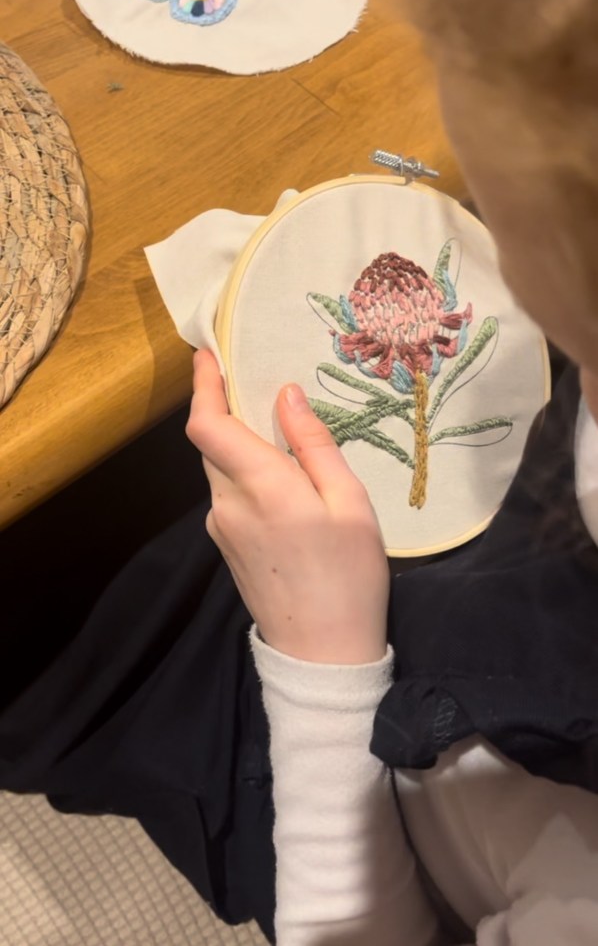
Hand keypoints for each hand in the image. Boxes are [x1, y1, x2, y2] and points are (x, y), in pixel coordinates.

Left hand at [186, 349, 389, 663]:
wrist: (322, 655)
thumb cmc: (349, 576)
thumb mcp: (349, 503)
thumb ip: (313, 445)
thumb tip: (286, 394)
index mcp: (260, 487)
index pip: (207, 424)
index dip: (202, 385)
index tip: (208, 353)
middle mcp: (227, 504)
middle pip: (211, 442)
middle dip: (224, 408)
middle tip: (253, 380)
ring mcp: (221, 528)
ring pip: (218, 468)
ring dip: (236, 441)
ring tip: (275, 426)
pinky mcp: (226, 546)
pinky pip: (228, 493)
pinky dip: (243, 470)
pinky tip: (278, 475)